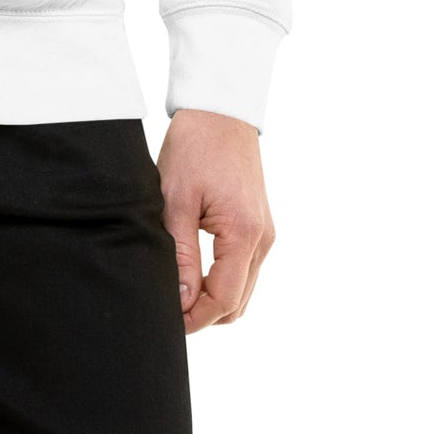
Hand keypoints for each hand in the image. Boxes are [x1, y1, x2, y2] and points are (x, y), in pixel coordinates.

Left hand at [157, 107, 275, 331]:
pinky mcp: (259, 227)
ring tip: (177, 291)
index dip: (196, 318)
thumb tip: (181, 300)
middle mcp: (262, 239)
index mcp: (243, 233)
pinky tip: (194, 273)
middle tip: (168, 309)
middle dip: (204, 314)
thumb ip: (181, 254)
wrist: (219, 112)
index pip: (224, 299)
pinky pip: (245, 270)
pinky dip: (223, 281)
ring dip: (214, 299)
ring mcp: (264, 234)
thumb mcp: (176, 200)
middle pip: (237, 302)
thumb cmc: (194, 149)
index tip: (168, 321)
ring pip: (242, 290)